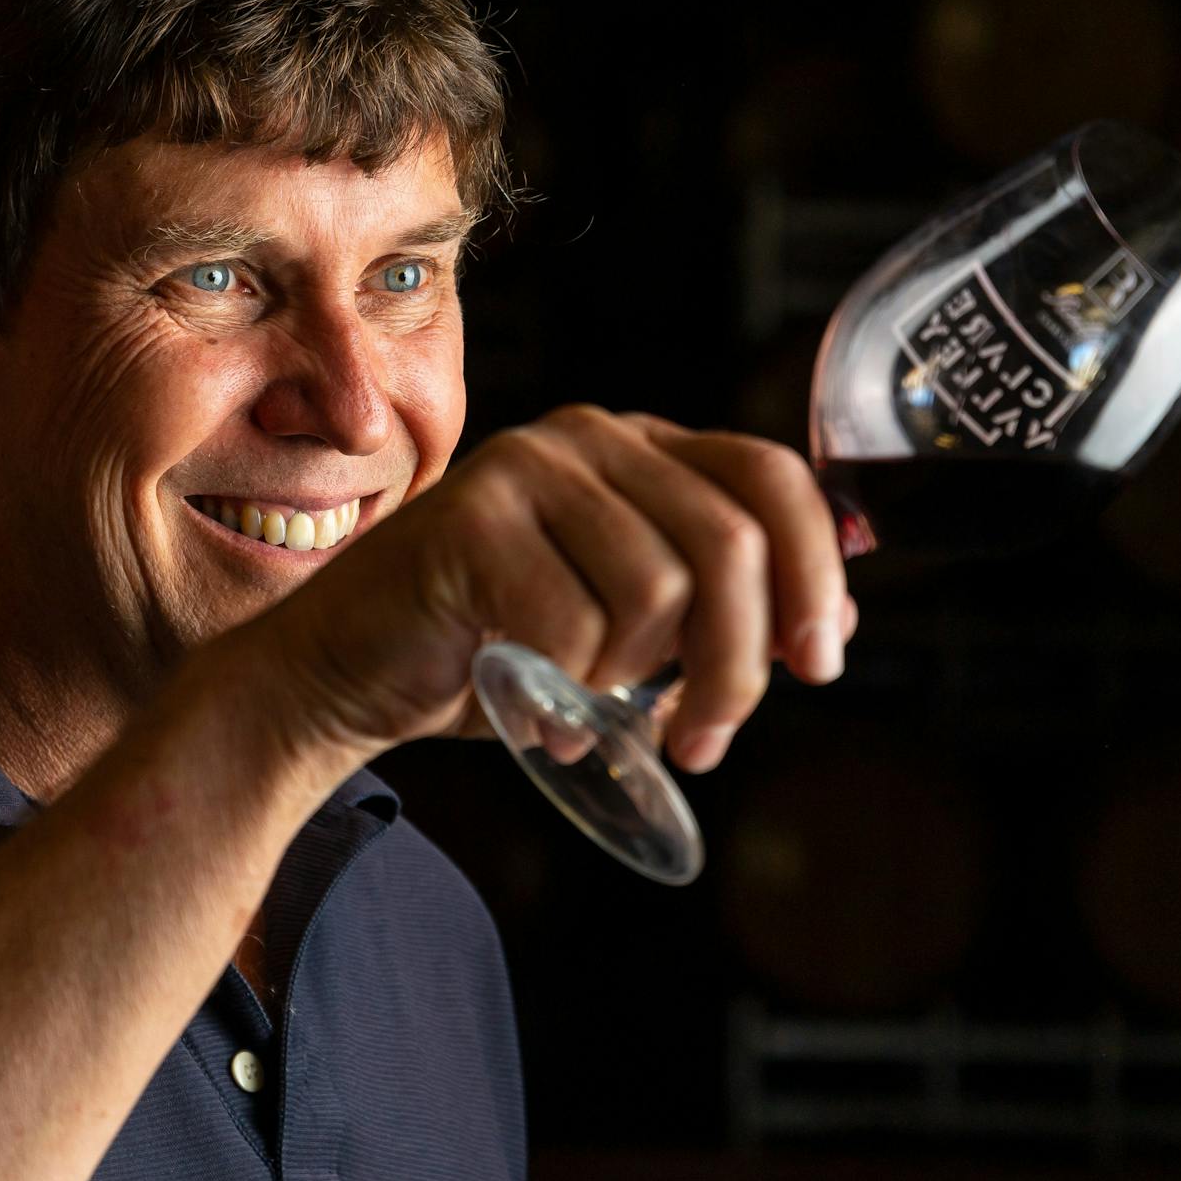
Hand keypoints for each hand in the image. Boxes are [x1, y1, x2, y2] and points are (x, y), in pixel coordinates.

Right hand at [213, 404, 854, 777]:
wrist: (342, 675)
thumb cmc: (487, 653)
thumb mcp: (627, 637)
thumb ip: (717, 616)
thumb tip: (838, 618)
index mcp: (638, 450)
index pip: (771, 477)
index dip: (817, 571)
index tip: (819, 664)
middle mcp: (589, 438)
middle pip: (731, 541)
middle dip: (738, 665)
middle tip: (703, 743)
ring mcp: (527, 467)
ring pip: (658, 588)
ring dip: (631, 682)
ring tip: (581, 711)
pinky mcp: (470, 515)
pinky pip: (573, 622)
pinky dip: (562, 690)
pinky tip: (529, 708)